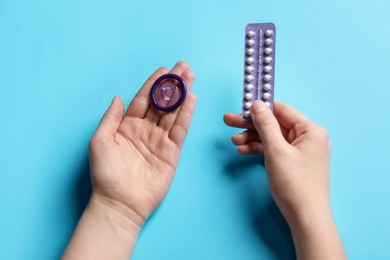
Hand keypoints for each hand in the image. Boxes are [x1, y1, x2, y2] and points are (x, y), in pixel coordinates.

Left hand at [90, 61, 196, 223]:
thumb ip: (110, 118)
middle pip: (162, 102)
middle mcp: (145, 130)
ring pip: (173, 112)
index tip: (164, 69)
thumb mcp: (99, 141)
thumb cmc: (106, 173)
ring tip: (191, 77)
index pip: (143, 99)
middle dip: (173, 85)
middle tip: (184, 67)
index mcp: (127, 126)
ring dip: (183, 95)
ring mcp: (159, 141)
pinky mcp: (171, 152)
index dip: (153, 84)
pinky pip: (180, 130)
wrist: (120, 202)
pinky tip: (192, 99)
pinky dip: (187, 114)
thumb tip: (117, 97)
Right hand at [224, 100, 345, 259]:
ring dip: (252, 138)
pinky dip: (259, 149)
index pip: (282, 110)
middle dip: (251, 124)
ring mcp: (301, 151)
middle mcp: (308, 137)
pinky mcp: (293, 162)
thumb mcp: (276, 151)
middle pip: (274, 124)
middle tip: (229, 121)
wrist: (305, 218)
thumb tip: (257, 104)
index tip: (241, 107)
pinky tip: (244, 151)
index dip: (260, 107)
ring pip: (272, 137)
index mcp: (310, 130)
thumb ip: (265, 125)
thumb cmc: (295, 184)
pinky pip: (274, 149)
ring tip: (234, 141)